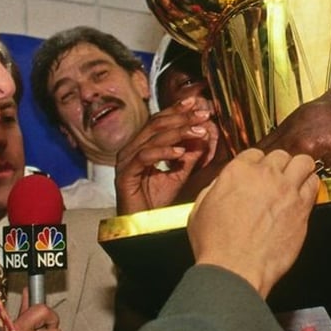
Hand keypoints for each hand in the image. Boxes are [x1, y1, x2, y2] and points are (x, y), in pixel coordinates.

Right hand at [115, 96, 219, 214]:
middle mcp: (131, 149)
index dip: (177, 110)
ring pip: (152, 137)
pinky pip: (145, 157)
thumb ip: (189, 155)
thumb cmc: (156, 203)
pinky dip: (164, 152)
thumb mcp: (178, 175)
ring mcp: (126, 161)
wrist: (142, 227)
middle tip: (203, 114)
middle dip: (182, 117)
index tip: (197, 103)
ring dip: (178, 132)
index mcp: (141, 146)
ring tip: (199, 131)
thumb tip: (205, 135)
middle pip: (156, 124)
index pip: (159, 121)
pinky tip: (180, 152)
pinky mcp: (125, 175)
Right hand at [188, 149, 318, 297]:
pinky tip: (306, 192)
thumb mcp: (199, 210)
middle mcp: (264, 175)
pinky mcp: (302, 207)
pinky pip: (314, 184)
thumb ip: (214, 190)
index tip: (259, 173)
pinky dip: (311, 184)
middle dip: (279, 166)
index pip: (254, 153)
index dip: (257, 164)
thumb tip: (222, 185)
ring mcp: (286, 190)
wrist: (235, 269)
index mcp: (237, 172)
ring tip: (298, 178)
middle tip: (277, 179)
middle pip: (280, 155)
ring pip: (303, 162)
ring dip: (300, 169)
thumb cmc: (216, 245)